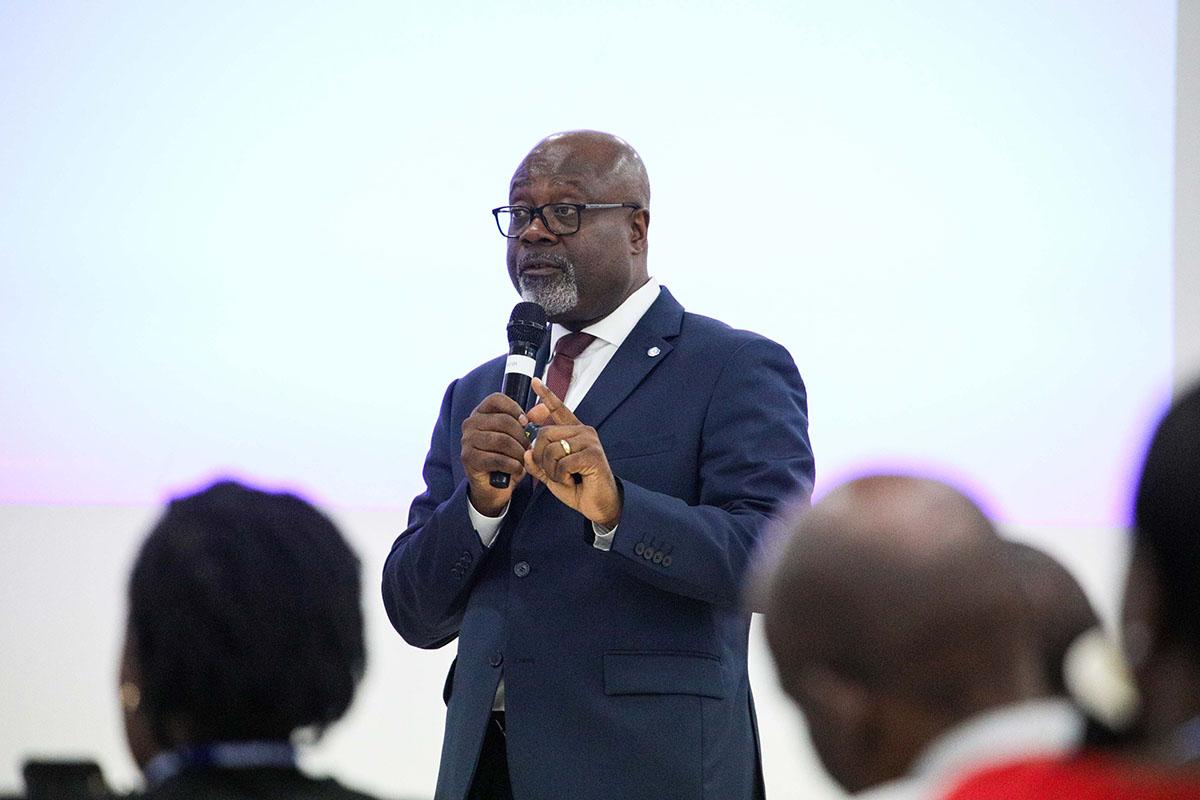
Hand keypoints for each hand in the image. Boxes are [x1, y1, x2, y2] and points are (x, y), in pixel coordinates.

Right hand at [461, 393, 530, 515]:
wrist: (493, 487)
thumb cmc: (507, 457)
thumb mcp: (519, 438)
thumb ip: (530, 422)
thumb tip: (544, 408)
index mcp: (481, 412)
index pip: (497, 399)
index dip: (515, 409)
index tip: (526, 423)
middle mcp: (470, 423)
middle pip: (503, 420)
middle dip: (522, 436)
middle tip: (529, 448)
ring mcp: (467, 440)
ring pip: (502, 440)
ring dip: (519, 452)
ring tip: (524, 459)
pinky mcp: (468, 458)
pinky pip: (497, 459)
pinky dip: (512, 465)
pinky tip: (517, 469)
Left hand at [524, 379, 621, 527]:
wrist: (600, 505)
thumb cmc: (578, 487)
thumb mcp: (552, 474)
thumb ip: (538, 462)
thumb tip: (526, 451)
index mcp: (574, 433)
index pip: (558, 409)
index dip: (546, 396)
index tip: (535, 381)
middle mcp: (583, 432)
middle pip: (544, 433)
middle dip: (540, 457)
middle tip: (551, 472)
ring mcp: (589, 441)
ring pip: (551, 449)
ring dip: (551, 470)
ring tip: (565, 477)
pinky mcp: (592, 454)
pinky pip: (562, 462)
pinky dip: (561, 476)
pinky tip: (572, 480)